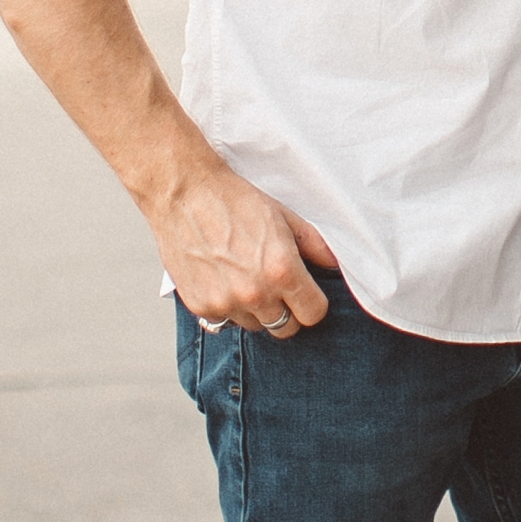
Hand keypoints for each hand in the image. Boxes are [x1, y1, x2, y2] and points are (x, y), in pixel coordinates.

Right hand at [151, 156, 337, 337]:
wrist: (185, 193)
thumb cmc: (234, 200)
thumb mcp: (283, 215)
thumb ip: (314, 245)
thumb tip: (334, 265)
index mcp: (281, 271)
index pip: (313, 314)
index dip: (312, 302)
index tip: (305, 292)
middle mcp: (255, 293)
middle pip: (285, 328)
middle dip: (286, 310)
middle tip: (276, 285)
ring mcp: (225, 303)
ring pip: (255, 326)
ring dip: (255, 309)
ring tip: (245, 276)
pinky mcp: (200, 307)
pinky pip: (224, 321)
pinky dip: (227, 307)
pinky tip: (223, 278)